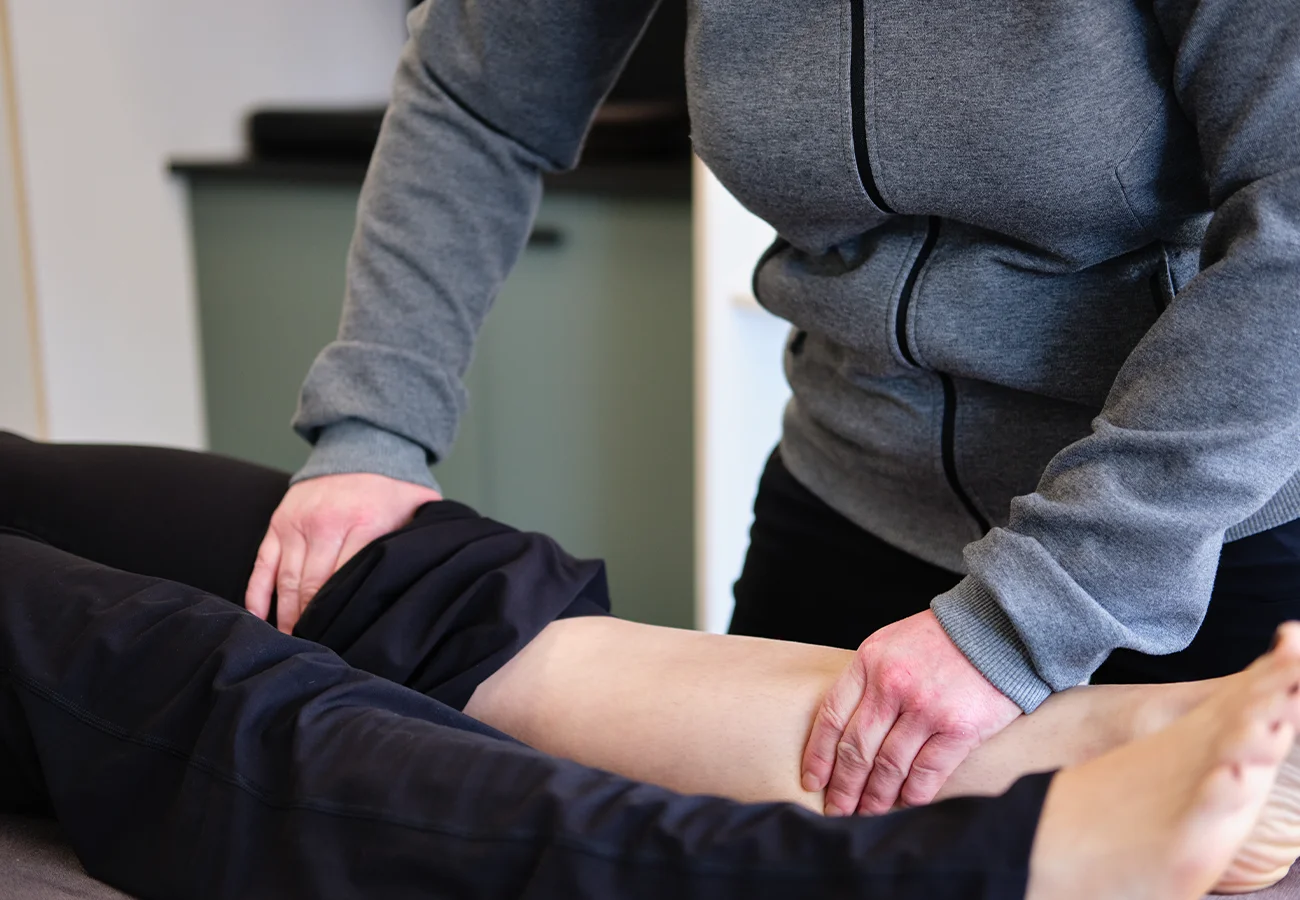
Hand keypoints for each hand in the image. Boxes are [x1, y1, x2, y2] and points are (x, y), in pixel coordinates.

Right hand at [245, 473, 441, 632]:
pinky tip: (260, 620)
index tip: (344, 642)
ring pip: (286, 583)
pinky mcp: (278, 524)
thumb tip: (435, 580)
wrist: (360, 448)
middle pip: (312, 589)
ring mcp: (297, 524)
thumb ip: (419, 542)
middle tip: (318, 651)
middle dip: (313, 625)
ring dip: (287, 617)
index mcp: (363, 524)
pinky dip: (258, 596)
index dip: (343, 616)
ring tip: (294, 644)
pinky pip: (262, 566)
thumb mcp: (416, 510)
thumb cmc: (393, 490)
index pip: (347, 582)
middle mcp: (326, 524)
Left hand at [801, 610, 1021, 815]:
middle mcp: (892, 684)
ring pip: (888, 766)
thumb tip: (847, 731)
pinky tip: (904, 803)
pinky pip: (926, 772)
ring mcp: (925, 708)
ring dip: (875, 796)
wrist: (999, 628)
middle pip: (856, 748)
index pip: (831, 717)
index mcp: (869, 661)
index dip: (818, 755)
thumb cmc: (943, 639)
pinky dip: (912, 794)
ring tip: (868, 812)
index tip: (813, 781)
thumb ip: (868, 680)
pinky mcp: (959, 728)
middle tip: (837, 810)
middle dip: (843, 786)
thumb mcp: (892, 644)